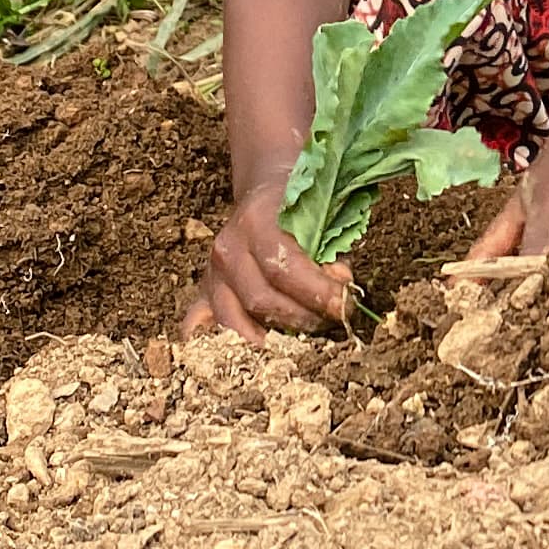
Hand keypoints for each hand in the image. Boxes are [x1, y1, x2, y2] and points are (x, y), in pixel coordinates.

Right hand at [181, 175, 358, 340]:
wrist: (265, 195)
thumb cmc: (300, 210)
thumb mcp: (323, 219)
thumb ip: (333, 253)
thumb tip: (341, 284)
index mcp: (256, 222)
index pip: (284, 268)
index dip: (317, 293)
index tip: (345, 307)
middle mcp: (227, 248)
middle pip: (260, 300)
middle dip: (302, 318)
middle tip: (331, 323)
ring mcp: (211, 273)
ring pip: (234, 320)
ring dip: (273, 336)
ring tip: (303, 340)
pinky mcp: (204, 292)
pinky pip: (203, 326)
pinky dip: (224, 343)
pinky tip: (252, 353)